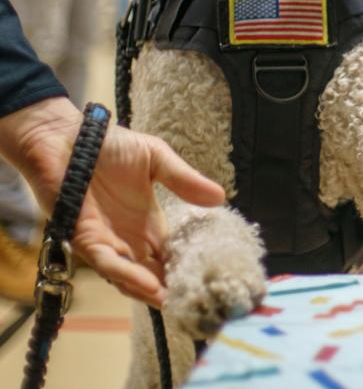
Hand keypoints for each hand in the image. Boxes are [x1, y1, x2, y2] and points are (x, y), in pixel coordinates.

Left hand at [0, 97, 225, 305]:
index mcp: (148, 221)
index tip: (209, 277)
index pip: (170, 251)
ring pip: (129, 274)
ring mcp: (107, 240)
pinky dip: (127, 276)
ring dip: (149, 290)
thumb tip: (220, 198)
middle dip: (170, 286)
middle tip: (196, 300)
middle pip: (152, 270)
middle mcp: (128, 237)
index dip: (187, 265)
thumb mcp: (156, 158)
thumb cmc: (109, 145)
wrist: (65, 137)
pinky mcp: (84, 238)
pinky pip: (107, 263)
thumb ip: (183, 180)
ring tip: (172, 301)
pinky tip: (149, 285)